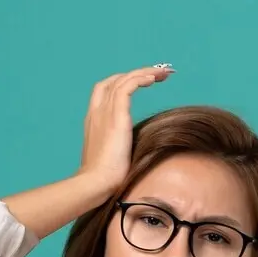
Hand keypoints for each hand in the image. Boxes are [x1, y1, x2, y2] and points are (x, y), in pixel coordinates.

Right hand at [76, 64, 174, 195]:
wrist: (96, 184)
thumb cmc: (105, 179)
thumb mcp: (113, 158)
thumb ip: (122, 148)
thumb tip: (138, 150)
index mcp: (94, 121)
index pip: (105, 90)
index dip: (123, 82)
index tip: (144, 81)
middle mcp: (97, 112)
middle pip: (114, 80)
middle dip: (136, 73)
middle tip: (158, 73)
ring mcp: (105, 113)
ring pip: (123, 80)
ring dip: (144, 72)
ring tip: (162, 72)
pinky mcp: (115, 117)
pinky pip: (127, 87)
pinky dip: (141, 78)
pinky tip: (154, 78)